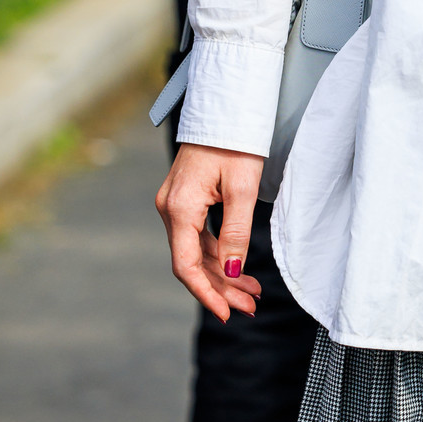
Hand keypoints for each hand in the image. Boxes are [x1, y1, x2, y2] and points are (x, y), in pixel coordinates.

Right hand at [156, 142, 264, 320]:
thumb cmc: (235, 142)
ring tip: (252, 293)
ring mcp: (175, 204)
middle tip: (251, 306)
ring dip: (222, 274)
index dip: (207, 293)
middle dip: (221, 287)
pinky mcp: (185, 199)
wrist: (225, 108)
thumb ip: (235, 232)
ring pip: (196, 251)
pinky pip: (199, 236)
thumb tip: (231, 270)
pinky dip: (219, 254)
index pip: (186, 265)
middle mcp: (170, 208)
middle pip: (192, 262)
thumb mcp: (242, 188)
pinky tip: (238, 268)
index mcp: (179, 208)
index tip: (227, 313)